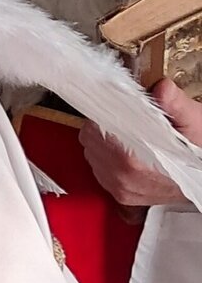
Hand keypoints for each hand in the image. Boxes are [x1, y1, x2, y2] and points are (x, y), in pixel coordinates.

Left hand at [81, 78, 201, 207]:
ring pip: (91, 152)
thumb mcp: (195, 123)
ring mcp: (119, 188)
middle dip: (105, 123)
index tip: (115, 102)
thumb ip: (174, 105)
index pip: (97, 128)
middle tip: (126, 116)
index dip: (106, 111)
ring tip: (129, 134)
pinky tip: (127, 150)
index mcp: (133, 162)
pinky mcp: (120, 194)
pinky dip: (107, 156)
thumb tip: (161, 88)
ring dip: (104, 140)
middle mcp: (122, 178)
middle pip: (90, 138)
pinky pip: (98, 168)